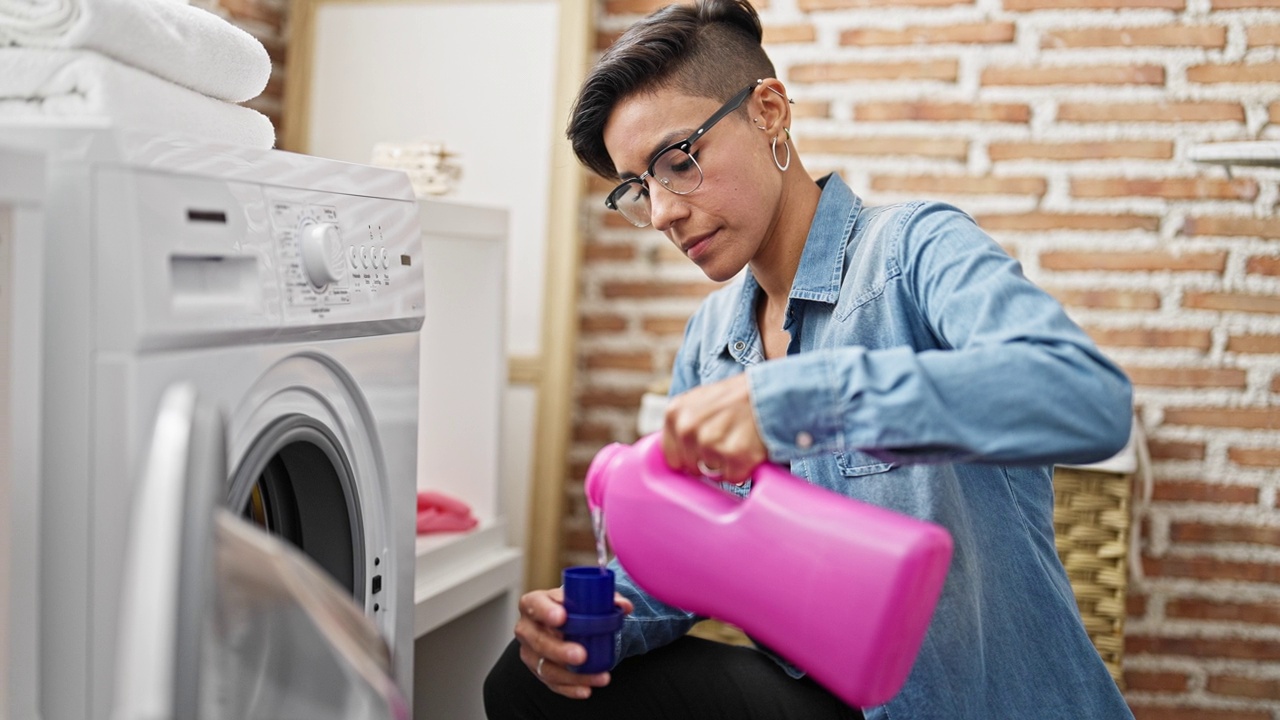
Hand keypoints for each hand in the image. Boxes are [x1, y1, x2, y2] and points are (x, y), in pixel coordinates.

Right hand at [514, 587, 633, 699]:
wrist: (562, 623)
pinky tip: (586, 689)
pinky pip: (552, 683)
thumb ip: (606, 599)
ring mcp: (530, 652)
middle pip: (538, 641)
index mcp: (534, 603)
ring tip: (598, 676)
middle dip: (559, 650)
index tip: (562, 617)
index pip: (534, 605)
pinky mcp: (538, 670)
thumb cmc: (570, 607)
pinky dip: (570, 688)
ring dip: (572, 675)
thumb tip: (624, 606)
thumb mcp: (583, 598)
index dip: (546, 611)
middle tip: (581, 655)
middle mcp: (527, 628)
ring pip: (546, 667)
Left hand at [661, 374, 766, 484]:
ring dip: (728, 463)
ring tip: (739, 438)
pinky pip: (733, 477)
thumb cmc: (737, 398)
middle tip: (727, 439)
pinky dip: (744, 468)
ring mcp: (710, 442)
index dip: (689, 458)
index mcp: (675, 413)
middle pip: (692, 467)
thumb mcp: (700, 401)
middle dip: (709, 460)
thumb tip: (676, 455)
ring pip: (713, 473)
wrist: (772, 391)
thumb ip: (684, 424)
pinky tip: (749, 447)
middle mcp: (687, 428)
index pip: (671, 456)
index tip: (703, 452)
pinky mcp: (734, 455)